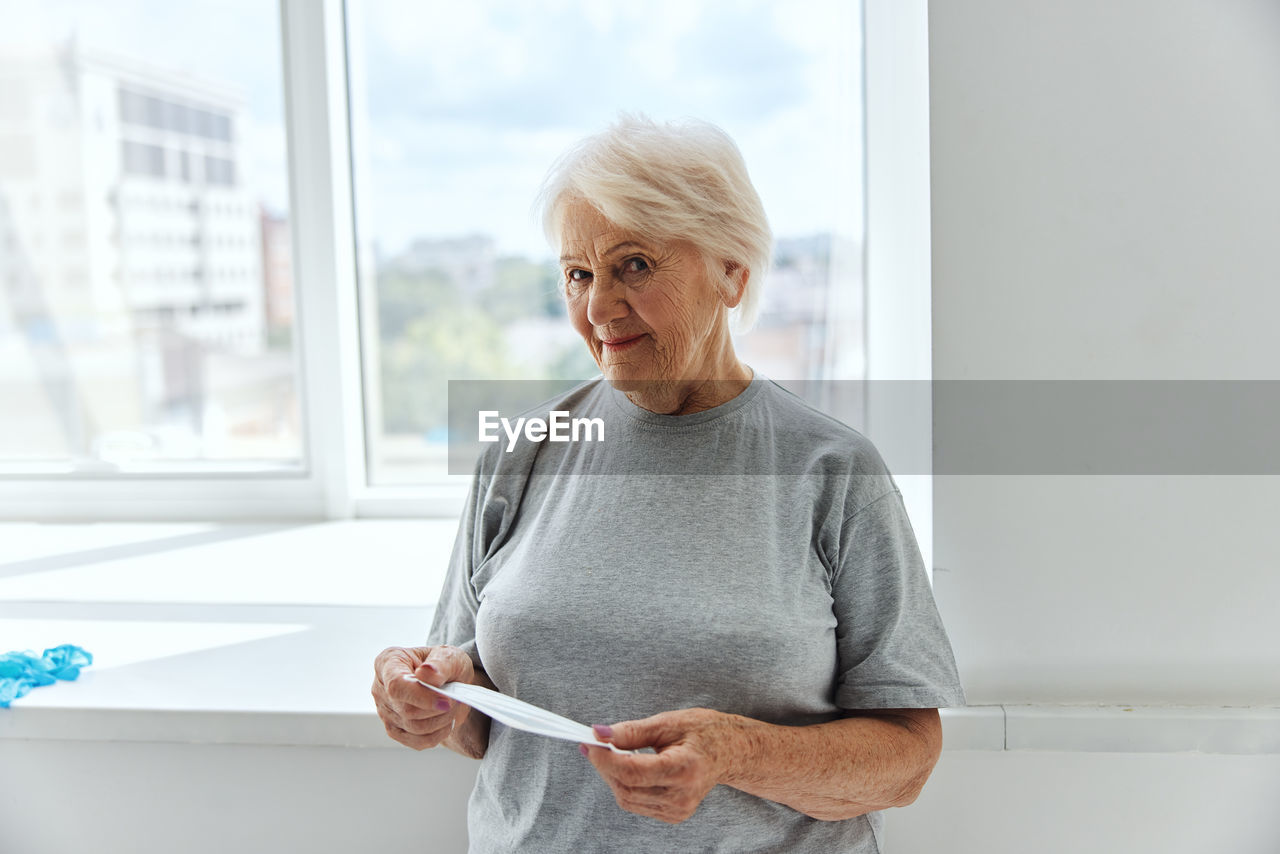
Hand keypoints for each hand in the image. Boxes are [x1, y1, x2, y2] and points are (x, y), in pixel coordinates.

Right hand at [371, 645, 473, 750]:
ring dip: (441, 721)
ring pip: (413, 728)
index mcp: (389, 662)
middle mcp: (381, 688)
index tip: (446, 700)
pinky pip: (416, 742)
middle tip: (455, 699)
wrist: (449, 680)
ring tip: (452, 707)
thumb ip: (440, 663)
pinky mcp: (395, 730)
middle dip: (438, 708)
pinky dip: (437, 735)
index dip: (421, 696)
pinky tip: (446, 722)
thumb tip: (426, 673)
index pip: (396, 685)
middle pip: (406, 710)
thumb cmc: (445, 664)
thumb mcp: (449, 655)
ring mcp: (385, 711)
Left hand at [581, 708, 742, 823]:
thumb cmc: (703, 731)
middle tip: (594, 744)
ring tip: (612, 753)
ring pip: (627, 799)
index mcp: (684, 769)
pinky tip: (629, 767)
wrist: (730, 751)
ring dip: (612, 776)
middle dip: (604, 766)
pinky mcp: (674, 815)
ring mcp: (678, 810)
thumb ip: (631, 731)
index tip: (589, 743)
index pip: (632, 772)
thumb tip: (599, 734)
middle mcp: (682, 796)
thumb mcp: (667, 722)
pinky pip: (636, 804)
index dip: (605, 759)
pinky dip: (625, 785)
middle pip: (626, 788)